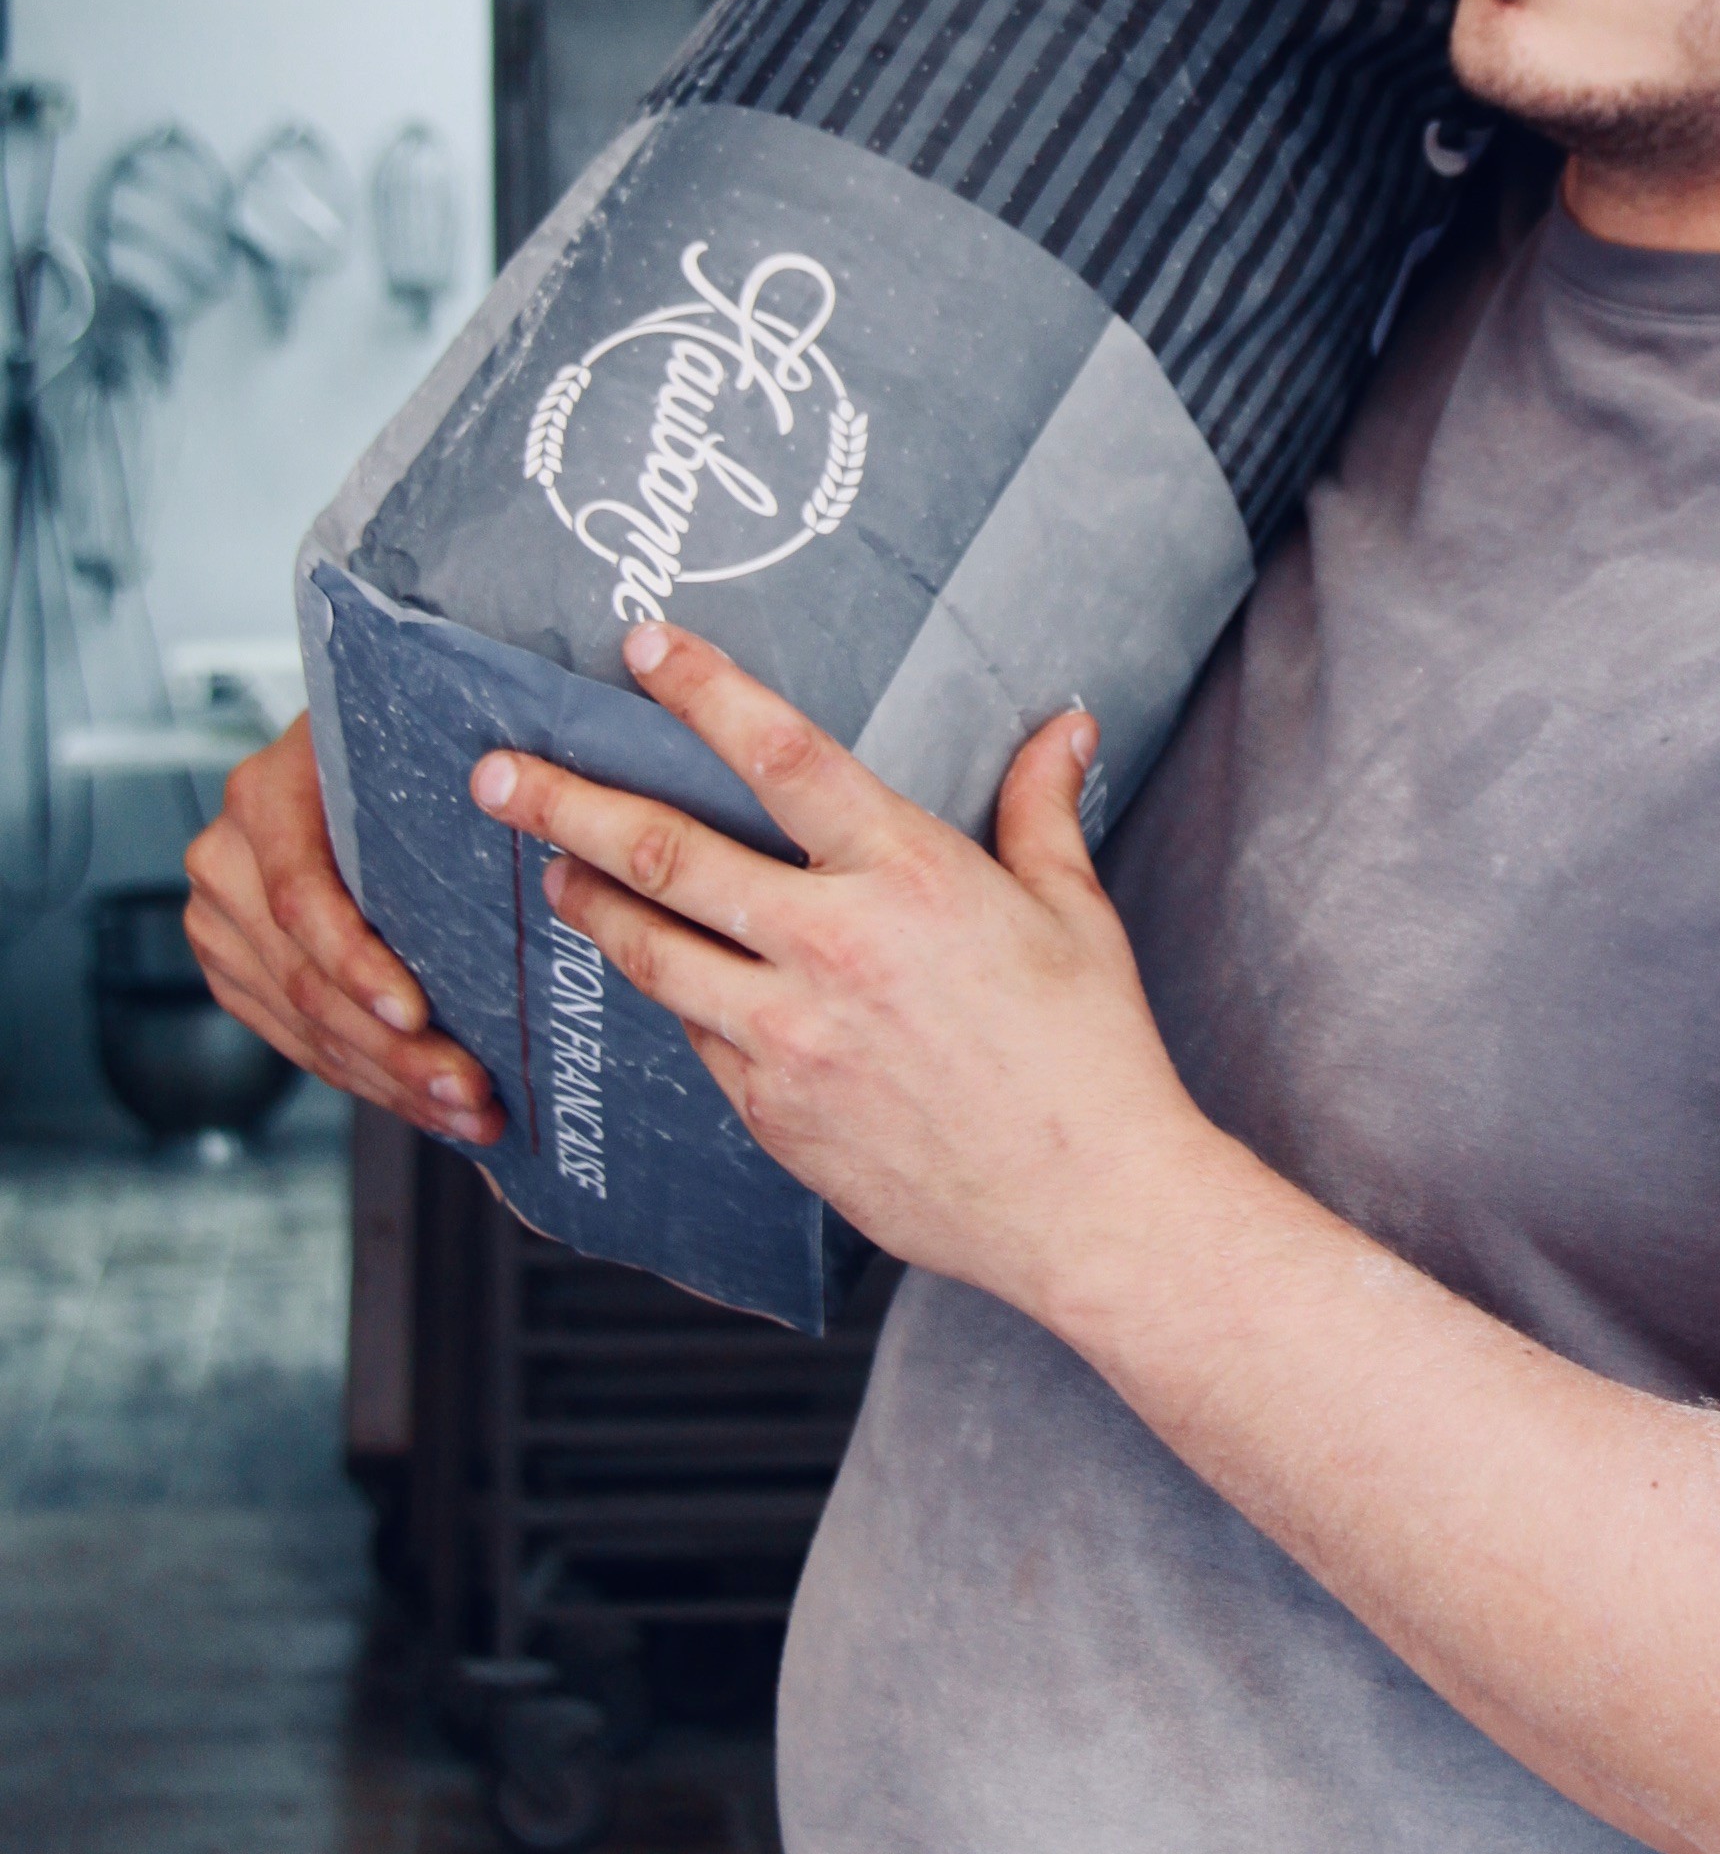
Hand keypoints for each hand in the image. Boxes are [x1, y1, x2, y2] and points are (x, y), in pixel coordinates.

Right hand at [183, 717, 503, 1142]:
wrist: (336, 757)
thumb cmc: (393, 746)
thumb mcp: (413, 742)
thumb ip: (447, 784)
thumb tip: (543, 833)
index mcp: (266, 796)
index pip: (303, 898)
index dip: (357, 965)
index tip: (415, 1016)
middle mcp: (227, 858)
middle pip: (307, 979)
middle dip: (395, 1051)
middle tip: (470, 1091)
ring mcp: (221, 920)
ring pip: (304, 1025)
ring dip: (391, 1081)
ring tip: (465, 1112)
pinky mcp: (233, 969)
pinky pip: (297, 1041)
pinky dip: (366, 1078)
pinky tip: (424, 1101)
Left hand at [466, 624, 1214, 1308]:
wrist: (1086, 1206)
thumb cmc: (1090, 1058)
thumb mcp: (1075, 914)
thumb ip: (1042, 810)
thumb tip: (1066, 725)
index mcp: (910, 877)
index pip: (781, 754)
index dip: (703, 690)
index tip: (643, 647)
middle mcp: (833, 947)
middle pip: (665, 854)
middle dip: (566, 805)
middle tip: (496, 775)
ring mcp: (789, 1037)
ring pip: (652, 951)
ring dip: (589, 903)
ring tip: (549, 873)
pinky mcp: (772, 1112)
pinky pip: (698, 1037)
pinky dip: (673, 998)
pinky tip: (660, 978)